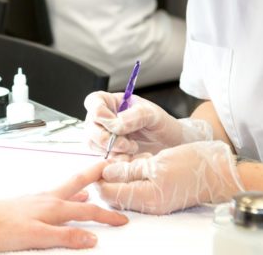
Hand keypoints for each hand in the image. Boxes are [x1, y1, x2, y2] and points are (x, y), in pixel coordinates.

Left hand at [0, 162, 127, 250]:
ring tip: (91, 182)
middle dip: (94, 175)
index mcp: (53, 206)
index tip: (122, 219)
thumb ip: (65, 237)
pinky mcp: (28, 203)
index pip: (88, 210)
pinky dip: (65, 194)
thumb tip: (91, 237)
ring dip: (81, 184)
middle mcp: (47, 198)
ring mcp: (37, 199)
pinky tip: (62, 200)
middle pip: (77, 183)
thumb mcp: (37, 237)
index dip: (107, 216)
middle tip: (107, 166)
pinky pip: (54, 195)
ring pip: (66, 188)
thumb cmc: (2, 228)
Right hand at [83, 91, 211, 154]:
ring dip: (110, 149)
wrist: (172, 145)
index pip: (93, 101)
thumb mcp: (153, 114)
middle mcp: (104, 119)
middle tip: (126, 144)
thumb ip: (134, 116)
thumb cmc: (162, 125)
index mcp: (111, 103)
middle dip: (106, 137)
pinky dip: (114, 160)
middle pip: (89, 125)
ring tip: (132, 149)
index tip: (113, 123)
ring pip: (92, 142)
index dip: (97, 111)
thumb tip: (115, 125)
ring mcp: (104, 136)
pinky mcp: (108, 153)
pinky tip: (130, 159)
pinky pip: (101, 157)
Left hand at [97, 141, 243, 214]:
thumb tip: (107, 172)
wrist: (221, 172)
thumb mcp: (157, 162)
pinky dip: (132, 176)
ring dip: (120, 176)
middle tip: (109, 157)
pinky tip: (136, 162)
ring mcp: (155, 202)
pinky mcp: (160, 196)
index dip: (99, 177)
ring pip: (125, 190)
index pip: (109, 193)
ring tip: (124, 158)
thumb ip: (130, 169)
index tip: (99, 160)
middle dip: (108, 177)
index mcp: (146, 197)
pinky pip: (137, 188)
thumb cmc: (194, 164)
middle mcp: (149, 204)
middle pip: (115, 194)